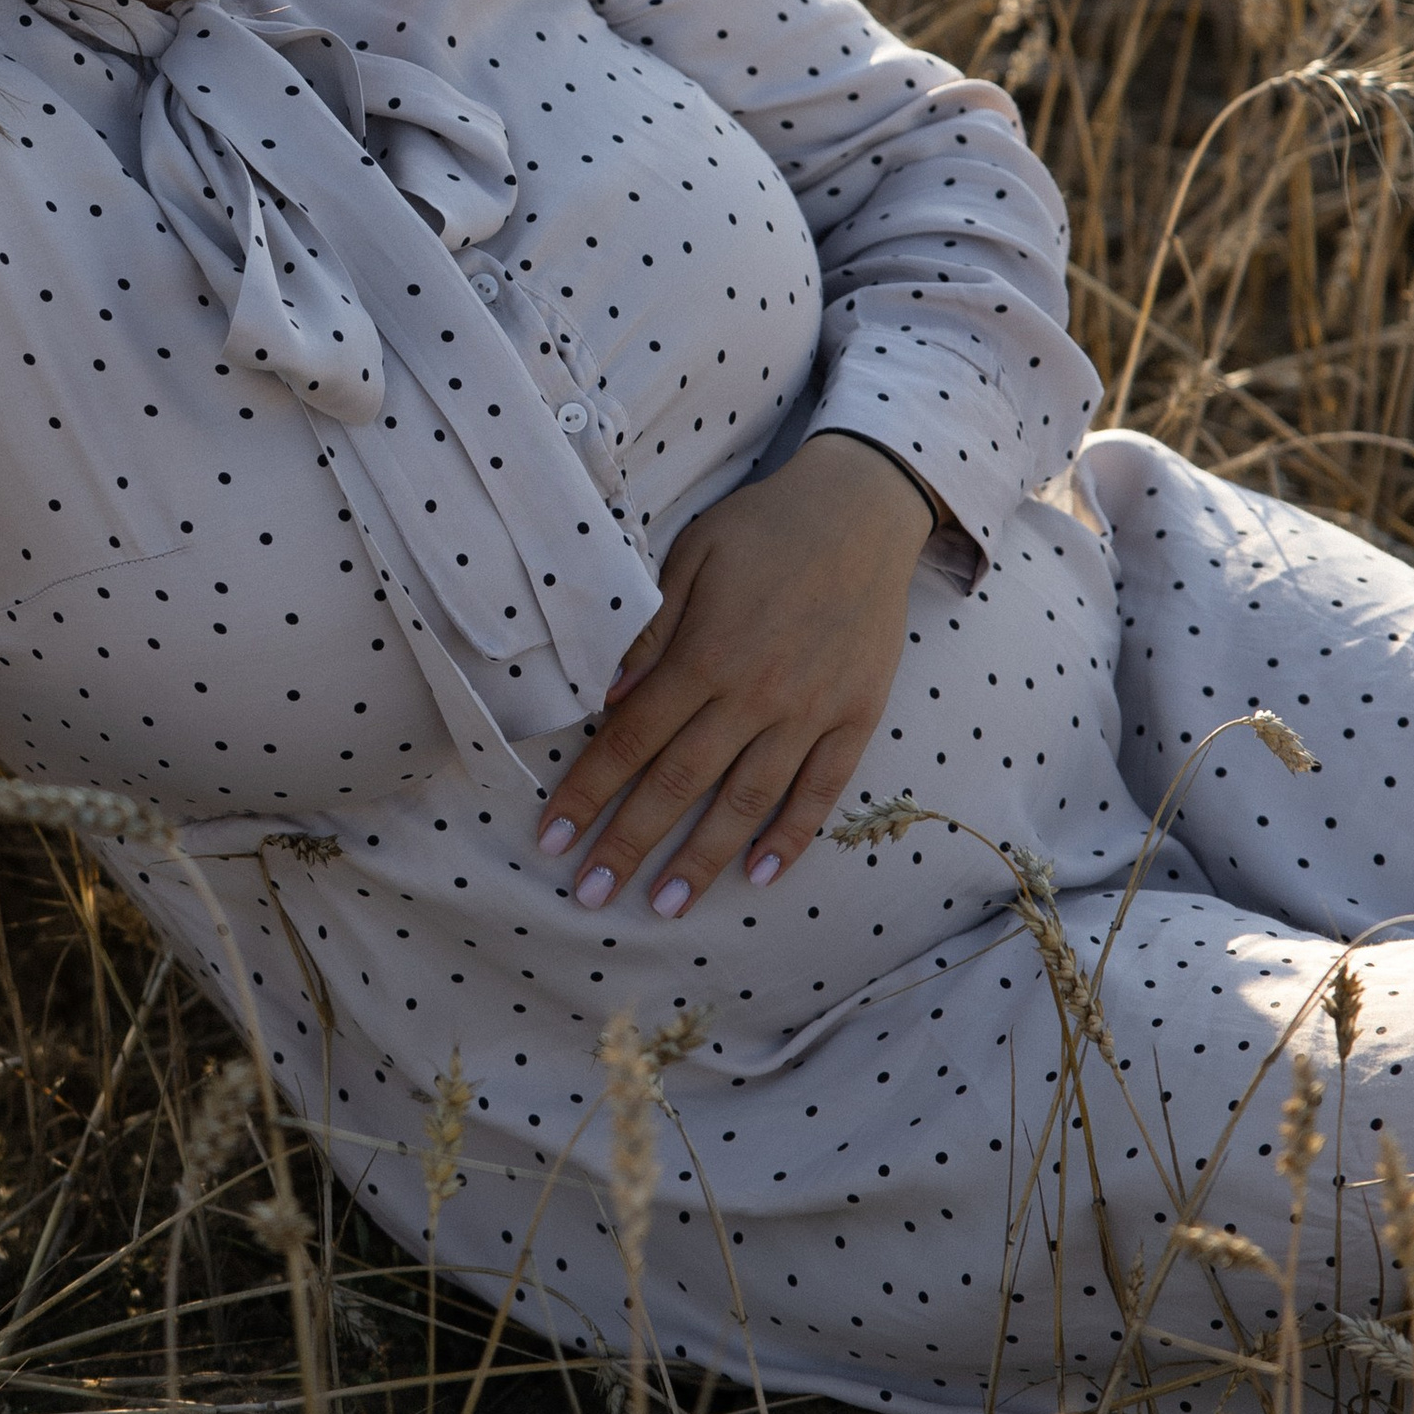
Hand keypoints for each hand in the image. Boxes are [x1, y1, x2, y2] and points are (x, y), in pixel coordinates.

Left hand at [533, 435, 938, 917]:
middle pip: (679, 785)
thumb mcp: (689, 558)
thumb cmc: (762, 528)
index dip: (586, 795)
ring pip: (747, 802)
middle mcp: (755, 695)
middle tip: (590, 895)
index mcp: (704, 656)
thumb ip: (649, 635)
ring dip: (703, 860)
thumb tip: (606, 702)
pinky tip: (761, 875)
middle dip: (629, 844)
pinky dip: (793, 837)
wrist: (862, 508)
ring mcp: (810, 711)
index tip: (552, 841)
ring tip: (666, 906)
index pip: (630, 742)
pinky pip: (822, 790)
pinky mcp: (857, 716)